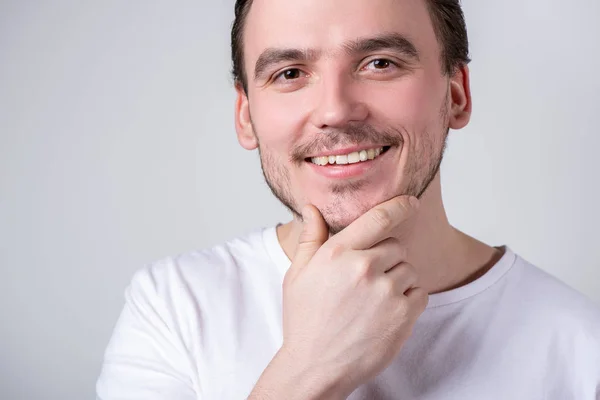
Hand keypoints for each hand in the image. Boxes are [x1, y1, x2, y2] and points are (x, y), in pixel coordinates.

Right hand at [281, 195, 427, 394]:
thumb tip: (311, 209)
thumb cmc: (304, 321)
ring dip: (398, 280)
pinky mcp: (402, 315)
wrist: (315, 367)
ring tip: (374, 301)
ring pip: (409, 269)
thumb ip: (310, 238)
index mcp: (337, 253)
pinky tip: (385, 313)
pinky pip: (420, 293)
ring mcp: (385, 291)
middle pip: (396, 245)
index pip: (378, 218)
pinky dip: (409, 300)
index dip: (399, 206)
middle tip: (367, 280)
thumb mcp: (297, 275)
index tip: (411, 202)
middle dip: (387, 257)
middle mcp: (363, 267)